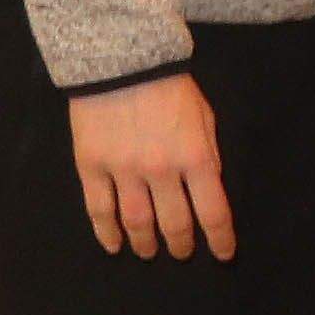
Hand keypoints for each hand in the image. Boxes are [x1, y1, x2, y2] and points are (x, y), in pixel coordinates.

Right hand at [65, 71, 230, 260]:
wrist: (121, 60)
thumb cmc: (170, 88)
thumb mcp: (205, 118)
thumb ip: (208, 155)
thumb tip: (208, 190)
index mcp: (196, 157)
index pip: (213, 212)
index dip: (220, 239)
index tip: (223, 254)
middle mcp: (161, 170)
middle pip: (174, 223)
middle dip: (181, 244)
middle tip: (182, 253)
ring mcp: (123, 170)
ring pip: (136, 222)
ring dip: (145, 244)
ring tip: (149, 252)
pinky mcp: (91, 166)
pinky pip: (98, 209)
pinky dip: (106, 233)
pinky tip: (113, 245)